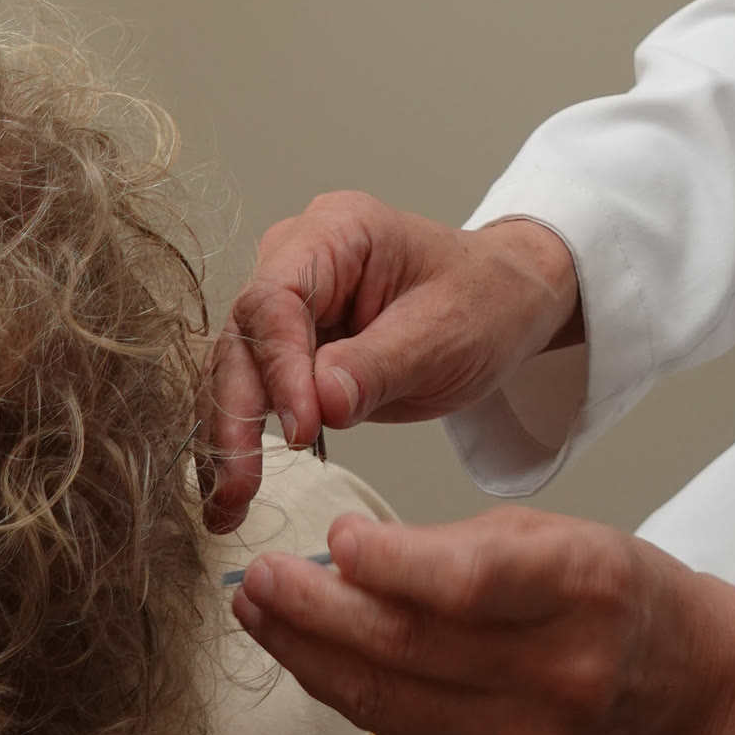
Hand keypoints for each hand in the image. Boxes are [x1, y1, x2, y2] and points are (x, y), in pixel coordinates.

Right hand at [199, 192, 582, 531]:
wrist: (506, 305)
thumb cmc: (485, 300)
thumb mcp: (446, 334)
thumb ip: (381, 366)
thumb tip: (320, 403)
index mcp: (337, 231)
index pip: (277, 297)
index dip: (279, 367)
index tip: (301, 429)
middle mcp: (298, 260)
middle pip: (243, 335)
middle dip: (236, 413)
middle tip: (238, 485)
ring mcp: (291, 304)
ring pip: (237, 369)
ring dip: (228, 437)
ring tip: (229, 503)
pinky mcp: (292, 347)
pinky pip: (255, 391)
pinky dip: (244, 439)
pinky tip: (236, 489)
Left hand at [233, 506, 734, 734]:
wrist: (687, 690)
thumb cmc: (621, 595)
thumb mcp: (562, 535)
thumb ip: (460, 546)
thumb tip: (350, 557)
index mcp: (582, 591)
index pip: (468, 583)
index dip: (389, 563)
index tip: (335, 537)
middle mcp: (555, 674)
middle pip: (410, 647)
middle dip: (317, 611)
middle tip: (260, 577)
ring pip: (388, 700)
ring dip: (310, 655)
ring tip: (261, 614)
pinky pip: (398, 732)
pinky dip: (346, 691)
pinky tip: (311, 657)